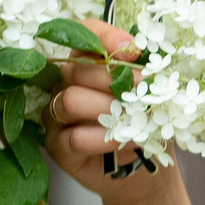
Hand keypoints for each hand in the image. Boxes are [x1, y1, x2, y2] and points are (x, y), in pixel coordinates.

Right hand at [41, 17, 181, 204]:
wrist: (143, 170)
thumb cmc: (143, 125)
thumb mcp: (149, 94)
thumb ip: (143, 71)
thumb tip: (142, 54)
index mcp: (85, 64)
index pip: (83, 34)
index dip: (105, 37)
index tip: (133, 50)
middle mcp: (63, 85)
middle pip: (76, 70)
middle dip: (114, 79)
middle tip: (145, 90)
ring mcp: (55, 116)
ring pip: (70, 100)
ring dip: (108, 108)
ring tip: (134, 118)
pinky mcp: (57, 146)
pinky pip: (75, 136)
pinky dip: (106, 138)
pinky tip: (127, 140)